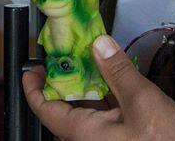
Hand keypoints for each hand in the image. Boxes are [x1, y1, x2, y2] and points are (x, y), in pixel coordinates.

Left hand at [23, 35, 174, 140]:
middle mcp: (87, 137)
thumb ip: (118, 71)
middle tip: (66, 51)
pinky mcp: (118, 137)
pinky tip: (110, 74)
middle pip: (63, 106)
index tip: (32, 66)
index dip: (34, 86)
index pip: (44, 108)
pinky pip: (101, 113)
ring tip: (87, 55)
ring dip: (84, 83)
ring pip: (83, 108)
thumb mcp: (142, 100)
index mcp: (82, 133)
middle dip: (63, 77)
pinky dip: (101, 93)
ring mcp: (102, 138)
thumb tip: (99, 44)